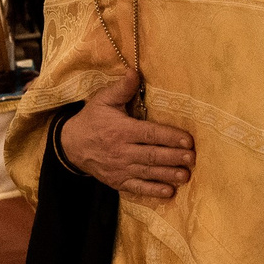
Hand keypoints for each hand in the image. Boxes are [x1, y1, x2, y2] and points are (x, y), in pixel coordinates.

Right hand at [58, 70, 193, 200]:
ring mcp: (120, 169)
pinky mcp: (117, 182)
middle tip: (192, 159)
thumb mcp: (103, 100)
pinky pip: (137, 188)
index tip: (188, 140)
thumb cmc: (92, 119)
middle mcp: (122, 151)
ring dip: (167, 175)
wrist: (71, 146)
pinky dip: (152, 191)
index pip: (149, 134)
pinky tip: (168, 192)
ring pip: (147, 172)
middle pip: (152, 155)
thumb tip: (135, 71)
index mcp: (121, 130)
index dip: (169, 137)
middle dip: (173, 157)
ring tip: (185, 176)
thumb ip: (122, 88)